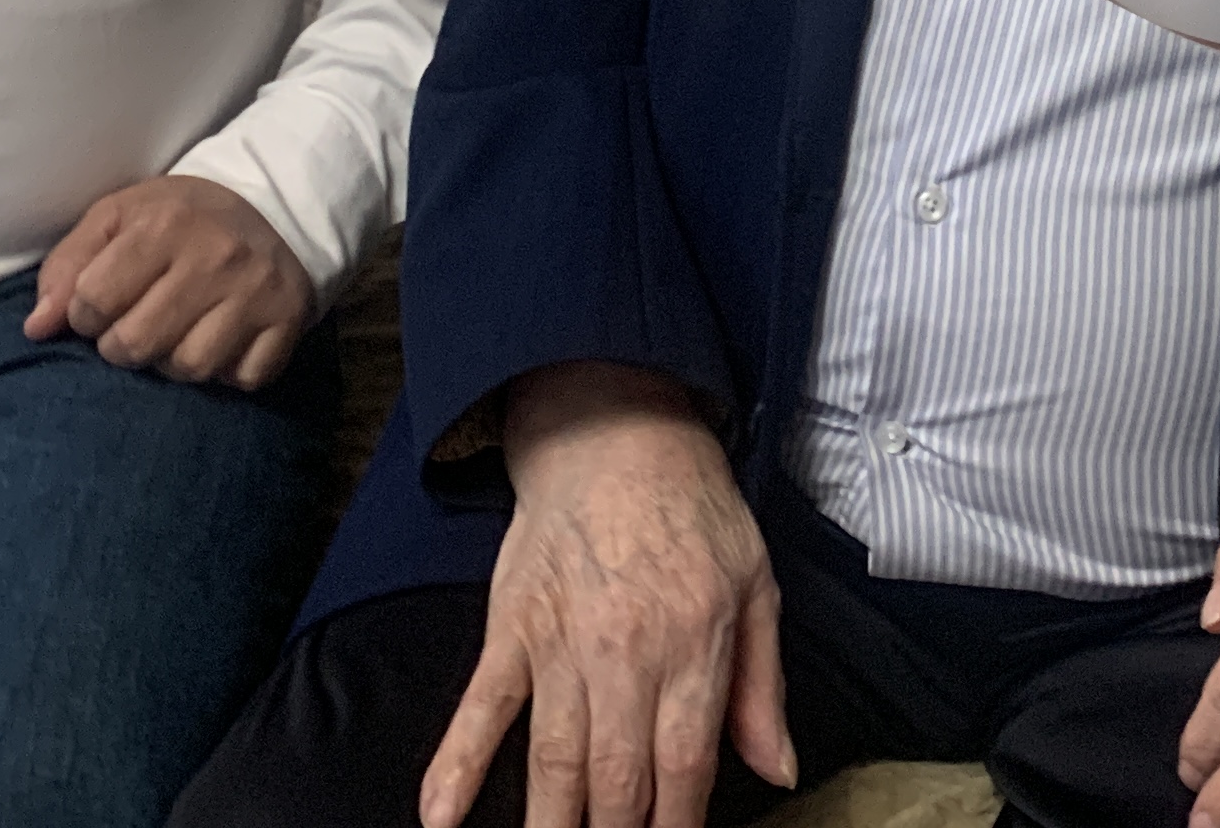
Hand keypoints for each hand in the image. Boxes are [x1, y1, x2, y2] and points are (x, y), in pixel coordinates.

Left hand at [24, 173, 314, 386]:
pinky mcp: (288, 321)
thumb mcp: (118, 217)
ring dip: (172, 362)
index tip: (100, 305)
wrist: (275, 207)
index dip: (84, 314)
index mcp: (165, 224)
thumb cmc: (179, 218)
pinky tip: (222, 341)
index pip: (92, 301)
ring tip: (176, 334)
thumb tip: (37, 328)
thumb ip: (68, 265)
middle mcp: (214, 257)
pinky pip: (241, 378)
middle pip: (135, 344)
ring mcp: (255, 292)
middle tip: (136, 324)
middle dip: (122, 345)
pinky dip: (225, 372)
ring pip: (187, 369)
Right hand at [421, 364, 793, 827]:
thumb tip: (777, 769)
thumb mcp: (754, 584)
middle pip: (616, 778)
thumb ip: (762, 685)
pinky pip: (480, 705)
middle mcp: (626, 653)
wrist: (614, 430)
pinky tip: (441, 818)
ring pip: (554, 760)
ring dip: (551, 825)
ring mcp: (561, 643)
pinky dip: (456, 763)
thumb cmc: (694, 508)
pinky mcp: (511, 628)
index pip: (684, 766)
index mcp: (693, 644)